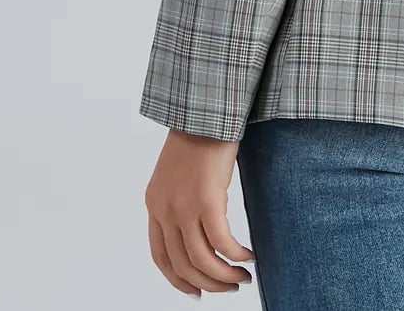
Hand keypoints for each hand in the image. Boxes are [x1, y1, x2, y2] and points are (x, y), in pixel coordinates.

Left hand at [144, 127, 256, 297]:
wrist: (205, 110)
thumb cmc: (198, 137)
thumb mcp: (177, 175)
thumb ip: (180, 202)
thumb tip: (199, 232)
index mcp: (155, 205)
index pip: (161, 257)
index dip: (179, 281)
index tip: (197, 292)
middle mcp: (164, 210)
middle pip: (183, 265)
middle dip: (208, 283)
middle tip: (229, 287)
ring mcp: (184, 206)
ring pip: (202, 260)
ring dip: (224, 275)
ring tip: (242, 276)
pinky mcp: (207, 200)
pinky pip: (222, 242)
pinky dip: (236, 255)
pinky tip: (248, 255)